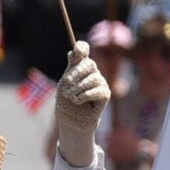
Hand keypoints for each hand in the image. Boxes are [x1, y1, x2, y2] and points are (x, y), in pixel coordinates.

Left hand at [54, 41, 109, 169]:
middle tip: (67, 84)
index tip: (77, 50)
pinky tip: (79, 101)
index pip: (83, 50)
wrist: (70, 121)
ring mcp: (99, 82)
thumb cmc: (65, 103)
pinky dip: (87, 95)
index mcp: (79, 66)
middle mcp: (91, 72)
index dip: (81, 48)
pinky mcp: (105, 94)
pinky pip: (99, 90)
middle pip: (89, 64)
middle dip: (76, 73)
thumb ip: (71, 68)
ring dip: (79, 88)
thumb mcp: (65, 84)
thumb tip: (72, 51)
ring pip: (94, 78)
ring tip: (71, 97)